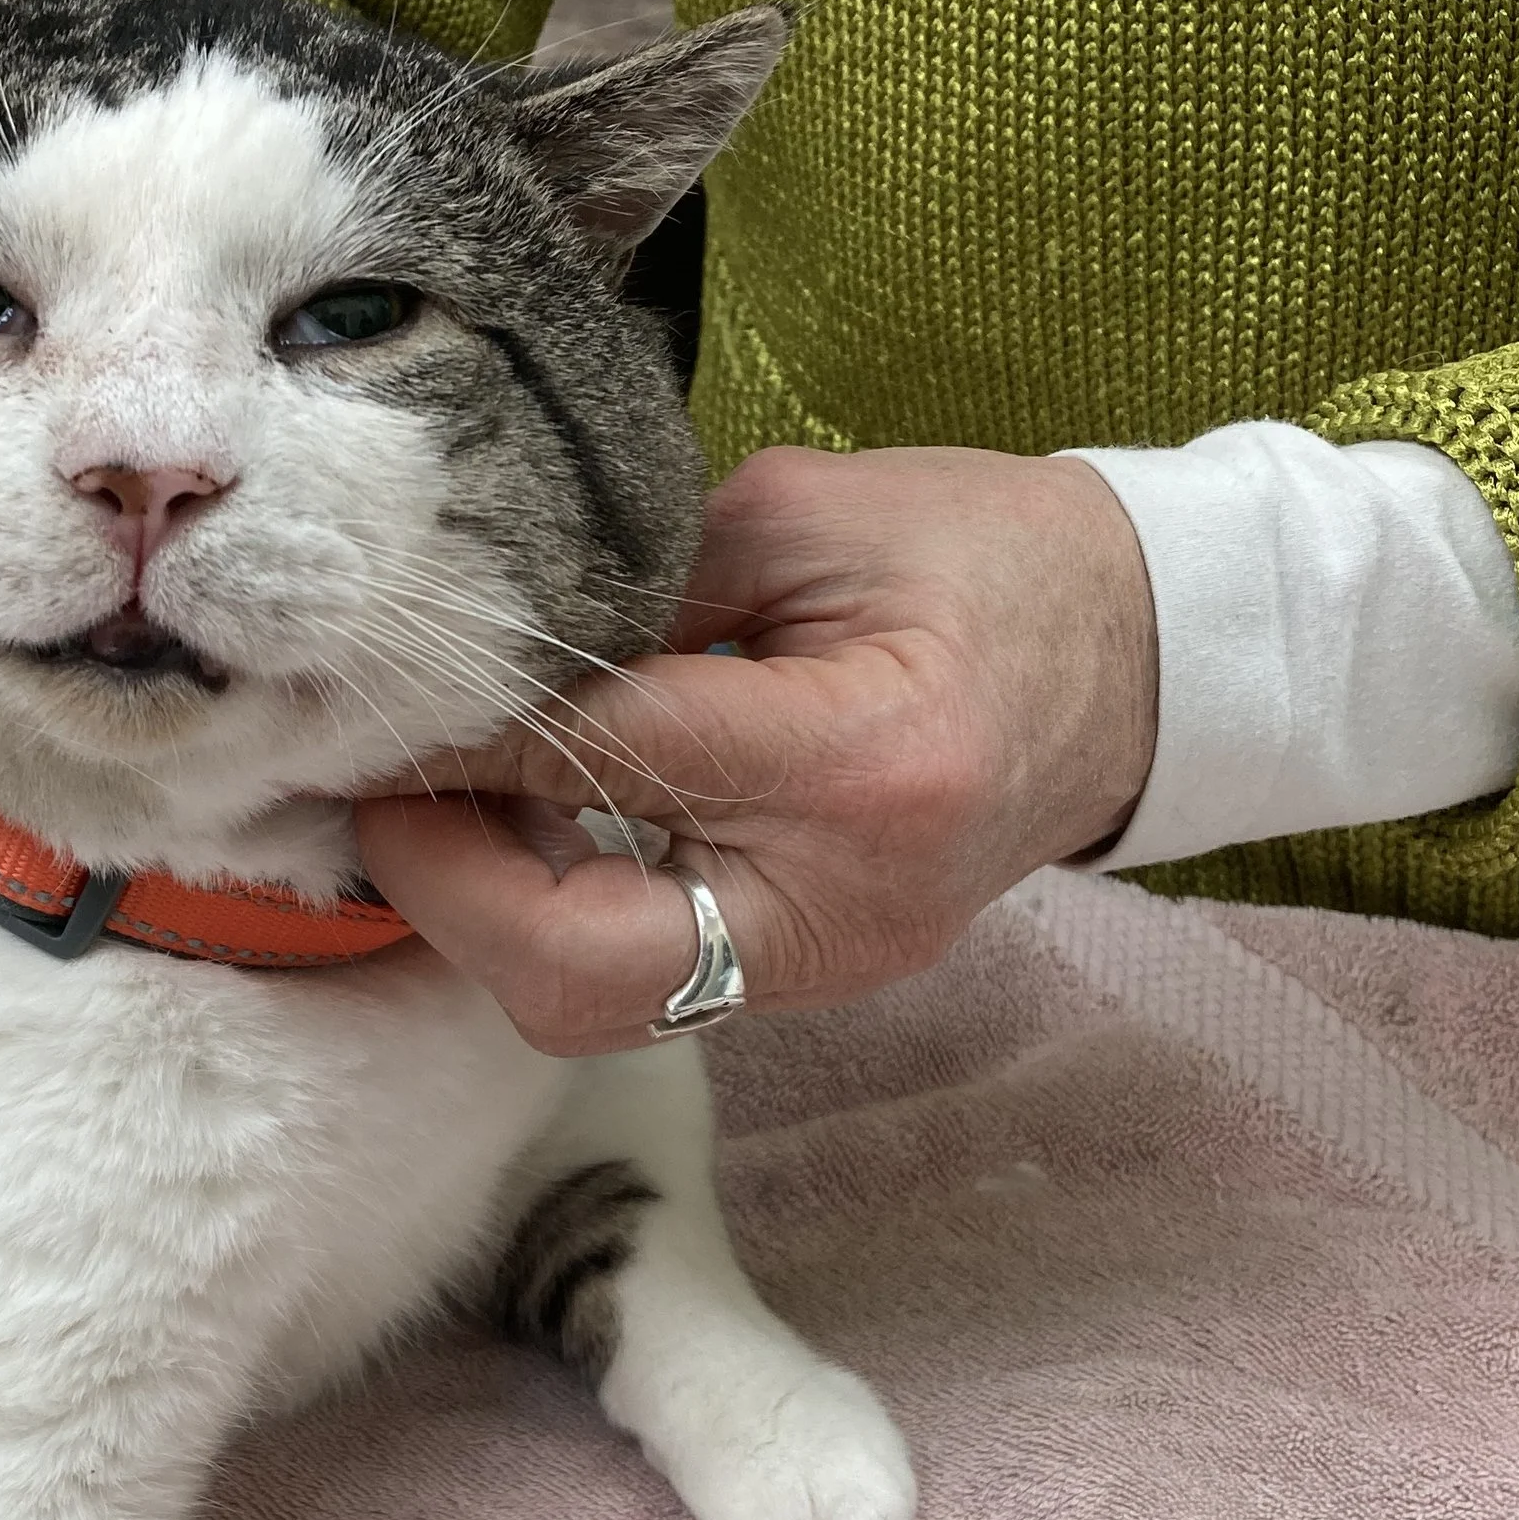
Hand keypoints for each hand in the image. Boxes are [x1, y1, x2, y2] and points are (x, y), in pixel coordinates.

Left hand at [355, 444, 1157, 1053]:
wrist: (1146, 653)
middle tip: (375, 790)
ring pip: (594, 1002)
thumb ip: (642, 584)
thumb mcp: (811, 517)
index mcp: (859, 759)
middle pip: (575, 970)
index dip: (467, 733)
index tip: (372, 697)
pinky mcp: (819, 979)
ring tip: (433, 800)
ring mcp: (833, 962)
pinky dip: (554, 917)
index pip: (607, 761)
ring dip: (486, 915)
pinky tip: (520, 826)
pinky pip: (647, 981)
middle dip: (444, 888)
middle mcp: (842, 899)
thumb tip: (477, 637)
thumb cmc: (987, 556)